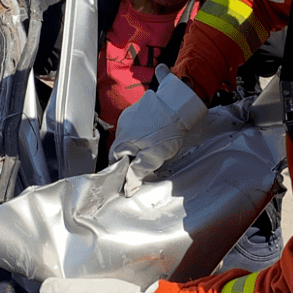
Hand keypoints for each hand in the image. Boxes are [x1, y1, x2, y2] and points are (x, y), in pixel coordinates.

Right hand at [110, 64, 206, 195]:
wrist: (178, 104)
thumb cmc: (168, 129)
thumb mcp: (154, 157)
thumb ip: (138, 172)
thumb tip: (127, 188)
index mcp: (123, 140)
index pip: (114, 160)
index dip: (123, 169)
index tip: (133, 174)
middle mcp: (122, 127)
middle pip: (122, 149)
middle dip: (132, 157)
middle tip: (148, 161)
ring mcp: (129, 117)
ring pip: (129, 138)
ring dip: (137, 144)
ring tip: (153, 146)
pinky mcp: (137, 110)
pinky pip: (135, 127)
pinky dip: (142, 133)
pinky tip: (154, 134)